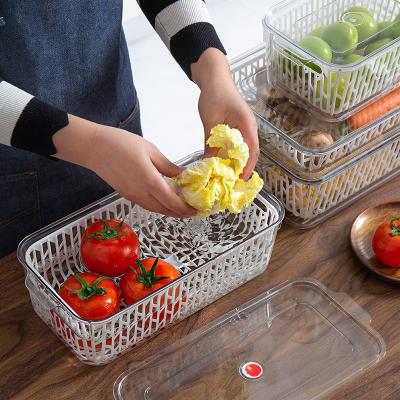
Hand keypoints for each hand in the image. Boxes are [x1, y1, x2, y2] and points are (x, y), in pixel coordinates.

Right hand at [53, 116, 195, 217]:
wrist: (94, 148)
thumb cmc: (121, 144)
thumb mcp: (151, 151)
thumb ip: (168, 166)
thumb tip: (184, 175)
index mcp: (150, 182)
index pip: (173, 203)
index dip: (187, 209)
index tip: (198, 208)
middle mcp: (142, 194)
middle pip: (166, 211)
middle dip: (182, 213)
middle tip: (194, 209)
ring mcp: (133, 196)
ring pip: (157, 210)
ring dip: (171, 211)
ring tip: (183, 207)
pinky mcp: (127, 195)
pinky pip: (148, 206)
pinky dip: (160, 206)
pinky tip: (165, 200)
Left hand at [192, 49, 258, 179]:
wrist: (215, 78)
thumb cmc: (215, 95)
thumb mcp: (210, 122)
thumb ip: (210, 144)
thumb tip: (208, 164)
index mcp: (247, 125)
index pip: (251, 151)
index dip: (246, 167)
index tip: (239, 180)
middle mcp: (250, 128)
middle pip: (250, 153)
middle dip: (243, 169)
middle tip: (232, 183)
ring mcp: (245, 128)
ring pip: (245, 150)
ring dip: (238, 163)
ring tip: (228, 176)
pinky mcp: (239, 127)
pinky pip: (239, 145)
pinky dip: (233, 155)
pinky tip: (224, 162)